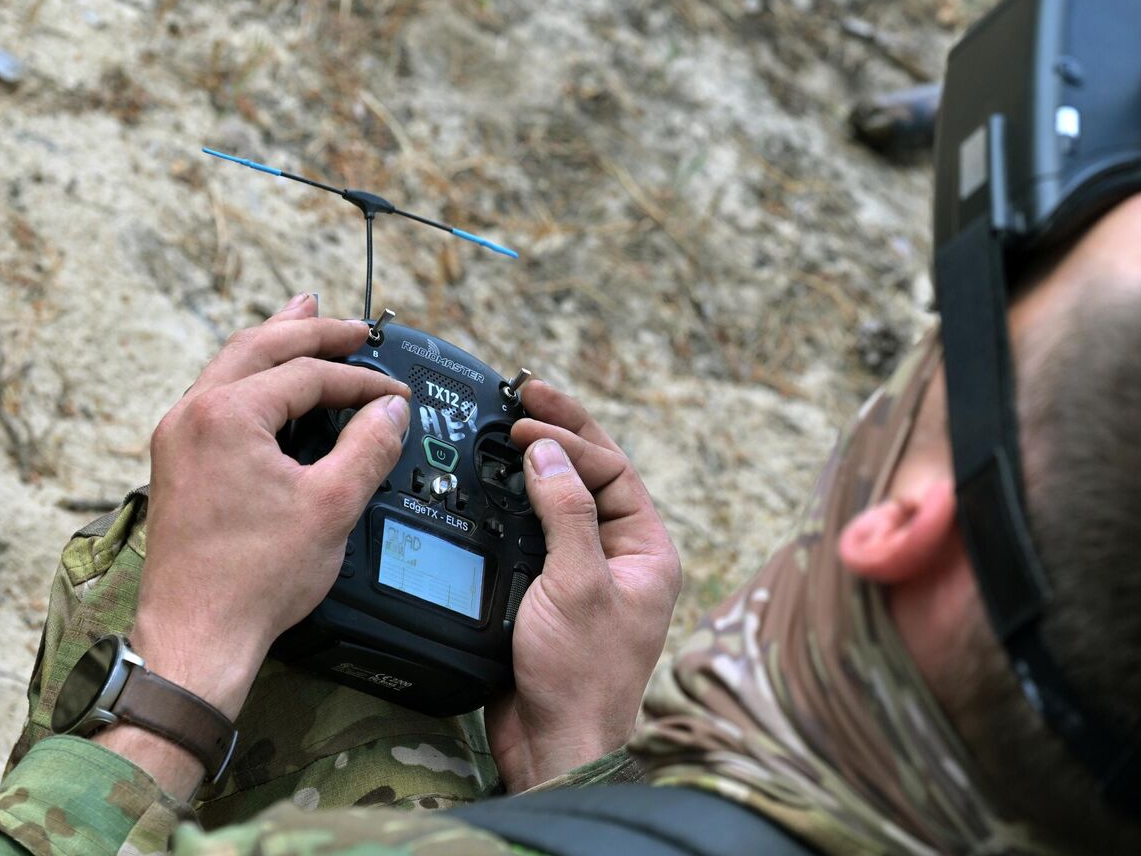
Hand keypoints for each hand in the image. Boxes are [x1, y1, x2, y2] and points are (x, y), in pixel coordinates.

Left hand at [129, 293, 410, 718]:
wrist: (196, 634)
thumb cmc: (253, 578)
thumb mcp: (332, 506)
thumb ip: (368, 448)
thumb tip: (391, 411)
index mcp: (226, 415)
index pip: (306, 375)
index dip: (359, 380)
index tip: (395, 394)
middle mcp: (192, 415)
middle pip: (259, 348)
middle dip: (310, 332)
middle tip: (354, 327)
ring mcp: (178, 438)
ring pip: (231, 367)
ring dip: (275, 345)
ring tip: (303, 319)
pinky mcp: (177, 463)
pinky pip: (217, 397)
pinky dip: (252, 379)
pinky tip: (270, 385)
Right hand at [487, 381, 681, 790]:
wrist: (555, 746)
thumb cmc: (582, 677)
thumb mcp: (577, 583)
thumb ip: (566, 513)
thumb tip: (550, 450)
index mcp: (649, 551)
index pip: (614, 470)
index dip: (572, 438)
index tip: (526, 419)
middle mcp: (624, 558)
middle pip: (593, 477)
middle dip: (560, 434)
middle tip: (523, 393)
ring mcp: (588, 575)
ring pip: (562, 503)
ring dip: (536, 465)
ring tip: (507, 425)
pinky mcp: (553, 594)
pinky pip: (536, 535)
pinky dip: (515, 506)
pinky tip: (491, 486)